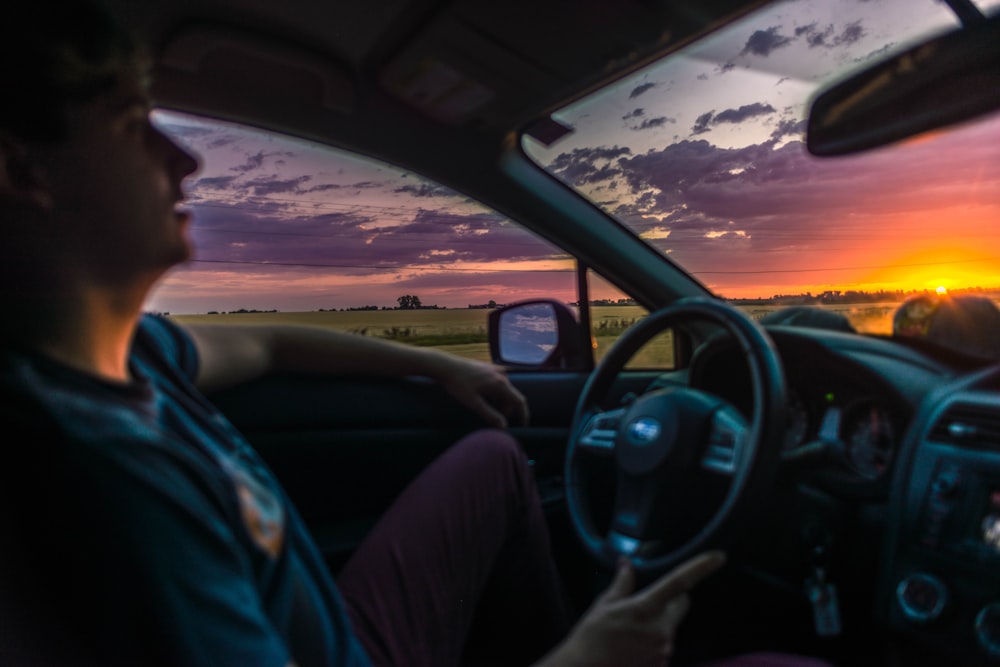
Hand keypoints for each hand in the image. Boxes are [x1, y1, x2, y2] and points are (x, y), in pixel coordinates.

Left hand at [433, 354, 528, 427]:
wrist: (445, 366)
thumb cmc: (458, 384)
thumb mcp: (473, 403)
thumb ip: (489, 415)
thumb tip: (503, 427)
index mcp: (500, 383)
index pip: (519, 401)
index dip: (523, 414)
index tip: (523, 425)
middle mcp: (501, 375)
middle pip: (511, 397)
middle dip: (506, 410)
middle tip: (493, 420)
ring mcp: (495, 370)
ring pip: (504, 390)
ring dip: (499, 402)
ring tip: (485, 408)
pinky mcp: (488, 368)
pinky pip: (498, 384)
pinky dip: (495, 394)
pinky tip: (482, 397)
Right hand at [538, 551, 726, 666]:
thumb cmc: (592, 638)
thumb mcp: (604, 605)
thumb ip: (622, 582)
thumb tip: (626, 564)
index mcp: (647, 608)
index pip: (679, 582)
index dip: (701, 567)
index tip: (718, 557)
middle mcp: (662, 629)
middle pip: (681, 604)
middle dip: (670, 599)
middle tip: (646, 602)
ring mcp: (664, 650)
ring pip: (671, 626)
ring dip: (658, 623)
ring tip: (630, 631)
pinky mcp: (662, 665)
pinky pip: (664, 645)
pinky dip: (653, 641)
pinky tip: (632, 646)